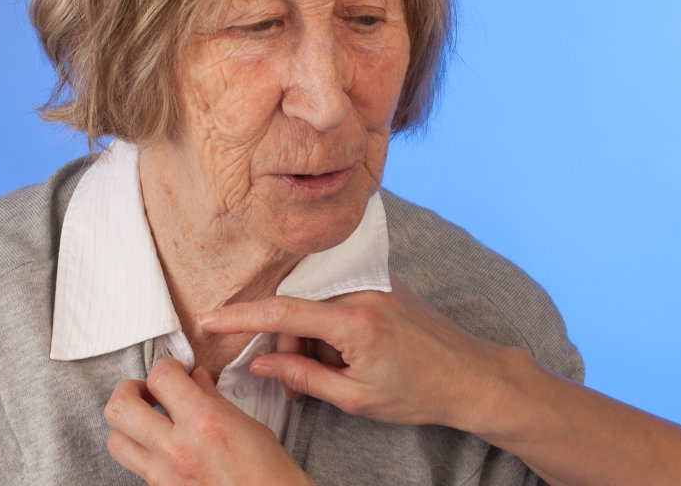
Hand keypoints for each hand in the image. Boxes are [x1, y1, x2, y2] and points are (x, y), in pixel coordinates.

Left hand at [104, 358, 313, 485]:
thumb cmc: (270, 475)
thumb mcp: (249, 426)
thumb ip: (213, 400)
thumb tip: (195, 380)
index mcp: (204, 423)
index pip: (160, 378)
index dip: (166, 366)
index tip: (175, 370)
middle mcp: (178, 449)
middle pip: (119, 408)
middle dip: (128, 391)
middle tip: (147, 391)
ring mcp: (165, 475)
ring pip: (115, 441)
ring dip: (127, 425)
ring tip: (147, 421)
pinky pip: (135, 466)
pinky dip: (141, 451)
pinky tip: (161, 446)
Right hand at [198, 277, 534, 435]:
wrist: (472, 376)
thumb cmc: (419, 392)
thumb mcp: (355, 397)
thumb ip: (302, 377)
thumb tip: (262, 363)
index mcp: (354, 321)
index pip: (282, 311)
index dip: (240, 316)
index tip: (209, 320)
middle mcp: (363, 291)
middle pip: (297, 309)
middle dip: (287, 345)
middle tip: (296, 386)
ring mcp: (375, 283)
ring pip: (317, 306)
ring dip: (311, 339)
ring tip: (329, 376)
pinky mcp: (384, 284)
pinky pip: (339, 299)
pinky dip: (331, 327)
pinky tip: (347, 356)